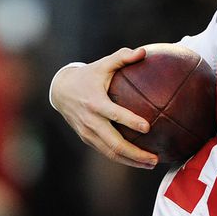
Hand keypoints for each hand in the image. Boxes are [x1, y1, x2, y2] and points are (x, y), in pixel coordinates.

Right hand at [50, 47, 158, 168]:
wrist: (60, 91)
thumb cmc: (88, 75)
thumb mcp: (103, 64)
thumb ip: (122, 57)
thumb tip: (144, 52)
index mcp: (95, 103)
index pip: (114, 114)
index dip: (130, 121)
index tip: (148, 127)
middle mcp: (90, 121)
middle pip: (113, 143)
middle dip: (135, 153)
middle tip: (155, 158)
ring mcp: (87, 132)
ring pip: (110, 152)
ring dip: (131, 160)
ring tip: (152, 163)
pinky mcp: (87, 138)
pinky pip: (106, 151)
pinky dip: (123, 158)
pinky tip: (139, 160)